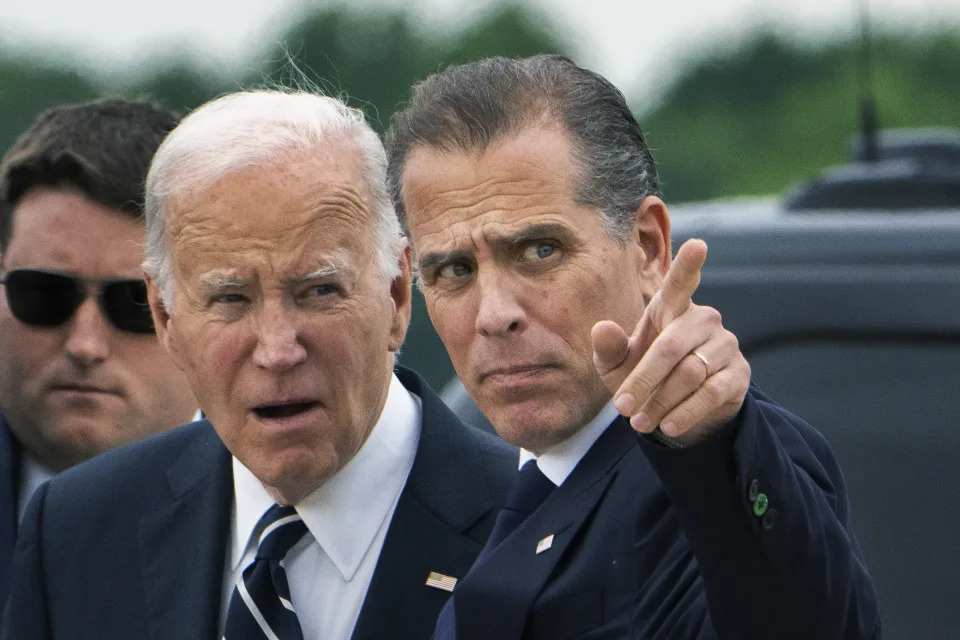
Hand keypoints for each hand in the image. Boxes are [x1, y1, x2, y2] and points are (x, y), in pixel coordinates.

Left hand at [592, 239, 749, 444]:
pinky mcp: (738, 373)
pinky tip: (668, 426)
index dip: (689, 265)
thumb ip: (608, 348)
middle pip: (670, 348)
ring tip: (640, 423)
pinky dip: (685, 412)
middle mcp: (702, 320)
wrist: (676, 409)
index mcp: (671, 308)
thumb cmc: (642, 375)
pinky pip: (711, 393)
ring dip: (660, 402)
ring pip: (690, 374)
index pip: (681, 283)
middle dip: (642, 382)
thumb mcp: (616, 366)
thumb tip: (602, 328)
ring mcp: (724, 345)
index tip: (698, 244)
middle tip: (622, 409)